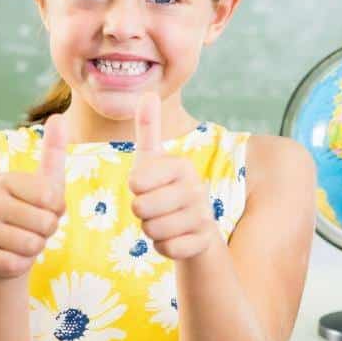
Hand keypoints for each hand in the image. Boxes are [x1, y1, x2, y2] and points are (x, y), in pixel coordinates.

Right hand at [0, 115, 66, 278]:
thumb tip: (57, 116)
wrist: (8, 251)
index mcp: (6, 180)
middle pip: (45, 223)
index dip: (58, 210)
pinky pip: (17, 264)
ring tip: (24, 241)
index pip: (53, 199)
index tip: (45, 209)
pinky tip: (12, 257)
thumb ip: (53, 152)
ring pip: (32, 245)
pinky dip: (22, 265)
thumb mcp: (49, 184)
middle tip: (35, 228)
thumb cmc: (34, 214)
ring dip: (36, 248)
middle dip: (49, 231)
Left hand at [129, 92, 215, 259]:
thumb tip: (149, 91)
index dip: (136, 189)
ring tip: (166, 223)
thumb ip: (148, 129)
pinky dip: (165, 247)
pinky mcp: (205, 239)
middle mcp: (196, 187)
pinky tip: (176, 239)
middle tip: (154, 209)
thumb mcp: (153, 162)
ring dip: (152, 231)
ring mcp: (203, 214)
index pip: (137, 181)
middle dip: (141, 214)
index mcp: (181, 165)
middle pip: (142, 207)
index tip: (147, 186)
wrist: (197, 230)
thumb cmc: (166, 192)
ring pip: (153, 230)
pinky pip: (168, 248)